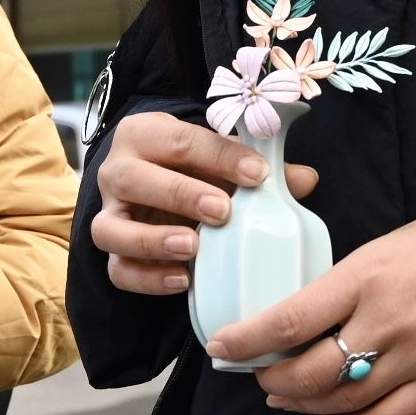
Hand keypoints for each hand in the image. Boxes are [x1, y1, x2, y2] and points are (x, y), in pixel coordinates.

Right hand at [90, 111, 316, 295]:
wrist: (159, 188)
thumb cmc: (194, 168)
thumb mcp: (221, 160)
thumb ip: (258, 168)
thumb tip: (306, 179)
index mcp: (145, 135)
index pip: (178, 140)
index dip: (220, 157)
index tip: (258, 174)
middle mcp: (116, 172)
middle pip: (133, 180)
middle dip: (180, 194)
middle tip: (223, 211)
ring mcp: (109, 215)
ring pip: (111, 230)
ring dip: (152, 240)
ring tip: (194, 247)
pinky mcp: (111, 253)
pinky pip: (118, 271)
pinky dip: (148, 278)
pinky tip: (183, 280)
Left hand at [218, 197, 415, 414]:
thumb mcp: (382, 246)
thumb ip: (342, 284)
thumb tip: (299, 318)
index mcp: (366, 278)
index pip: (289, 320)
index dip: (247, 342)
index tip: (222, 348)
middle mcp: (385, 323)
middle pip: (308, 372)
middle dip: (271, 379)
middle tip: (256, 374)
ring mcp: (415, 359)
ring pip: (340, 401)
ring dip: (301, 405)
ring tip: (283, 398)